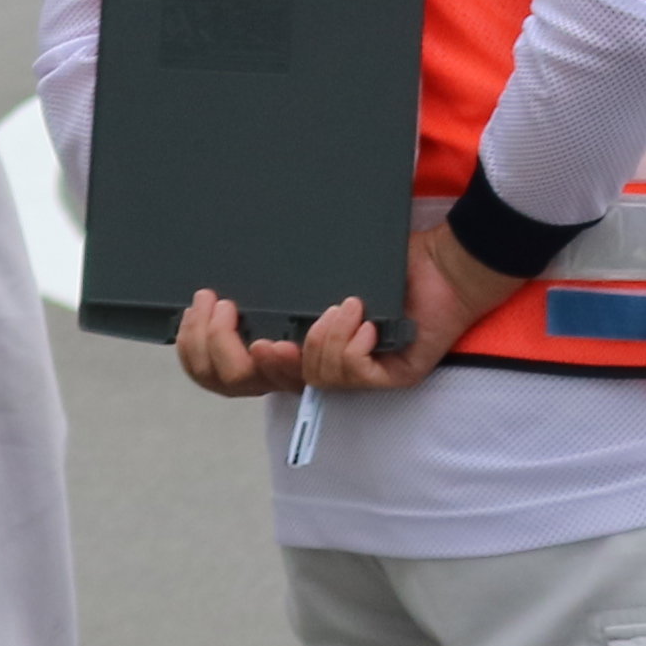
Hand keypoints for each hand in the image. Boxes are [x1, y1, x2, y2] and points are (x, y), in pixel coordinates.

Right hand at [170, 227, 506, 403]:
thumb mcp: (311, 274)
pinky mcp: (387, 378)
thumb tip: (213, 284)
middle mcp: (311, 368)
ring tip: (338, 304)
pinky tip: (362, 314)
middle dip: (224, 347)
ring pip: (301, 378)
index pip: (224, 375)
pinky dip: (347, 340)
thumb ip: (273, 285)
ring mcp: (348, 379)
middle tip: (229, 309)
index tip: (205, 303)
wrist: (446, 261)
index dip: (199, 351)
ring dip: (313, 337)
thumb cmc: (382, 262)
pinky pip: (348, 376)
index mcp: (287, 347)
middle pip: (243, 385)